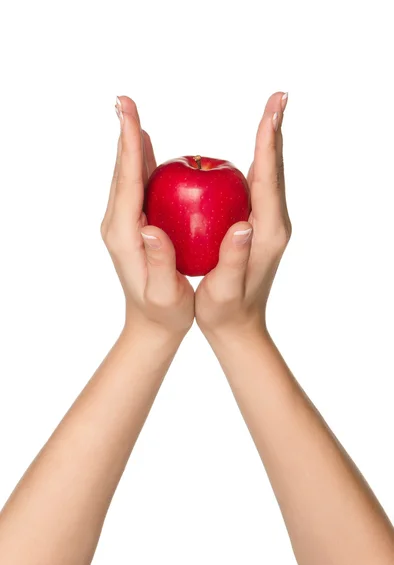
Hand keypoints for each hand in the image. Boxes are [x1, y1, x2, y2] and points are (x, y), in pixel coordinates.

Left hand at [101, 96, 193, 339]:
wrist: (151, 325)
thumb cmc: (164, 312)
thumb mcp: (163, 293)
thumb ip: (157, 262)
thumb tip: (150, 228)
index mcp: (124, 235)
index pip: (127, 183)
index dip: (129, 148)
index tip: (129, 116)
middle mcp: (118, 225)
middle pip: (122, 172)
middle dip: (125, 135)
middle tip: (125, 100)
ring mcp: (124, 225)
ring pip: (127, 177)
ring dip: (130, 145)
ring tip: (131, 114)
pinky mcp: (134, 227)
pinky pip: (137, 189)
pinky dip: (140, 164)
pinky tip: (147, 148)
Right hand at [195, 92, 290, 339]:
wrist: (239, 326)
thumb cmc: (226, 311)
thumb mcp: (225, 290)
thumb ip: (236, 258)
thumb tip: (244, 224)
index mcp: (267, 233)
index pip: (269, 180)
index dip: (269, 143)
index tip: (273, 110)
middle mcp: (273, 224)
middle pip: (275, 170)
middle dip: (275, 131)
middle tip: (279, 97)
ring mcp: (268, 225)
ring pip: (269, 177)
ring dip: (269, 143)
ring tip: (270, 112)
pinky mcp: (258, 227)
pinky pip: (258, 188)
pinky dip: (258, 163)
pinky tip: (252, 150)